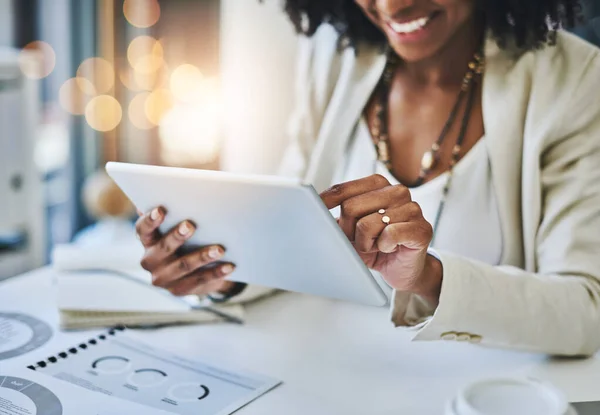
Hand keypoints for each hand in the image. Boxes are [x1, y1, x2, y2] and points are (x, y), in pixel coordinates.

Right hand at [135, 207, 236, 296]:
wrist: (192, 271)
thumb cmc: (186, 239)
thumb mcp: (177, 225)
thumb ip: (176, 210)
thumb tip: (176, 190)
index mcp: (147, 241)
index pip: (142, 230)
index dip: (150, 220)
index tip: (162, 209)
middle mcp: (150, 261)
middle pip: (163, 248)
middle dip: (177, 236)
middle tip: (191, 225)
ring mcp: (164, 278)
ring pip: (183, 266)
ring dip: (202, 256)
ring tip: (219, 248)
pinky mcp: (180, 290)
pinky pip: (200, 281)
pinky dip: (216, 273)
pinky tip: (229, 265)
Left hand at [321, 175, 442, 303]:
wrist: (403, 270)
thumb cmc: (375, 247)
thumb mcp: (351, 232)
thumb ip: (337, 220)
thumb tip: (313, 215)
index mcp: (378, 185)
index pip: (343, 189)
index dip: (325, 202)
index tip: (311, 211)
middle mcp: (397, 191)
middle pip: (350, 208)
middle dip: (348, 232)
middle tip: (360, 241)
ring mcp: (412, 208)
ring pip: (367, 225)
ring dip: (366, 243)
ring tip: (376, 246)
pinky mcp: (421, 229)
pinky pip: (389, 235)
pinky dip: (383, 247)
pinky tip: (388, 248)